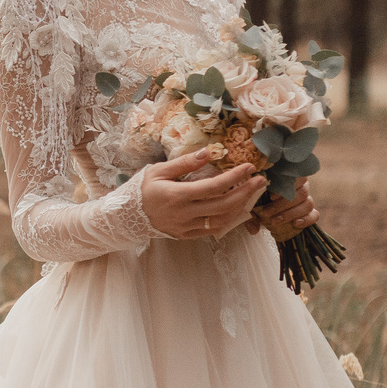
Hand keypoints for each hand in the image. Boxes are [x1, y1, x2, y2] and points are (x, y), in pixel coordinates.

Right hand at [139, 149, 264, 240]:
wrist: (126, 217)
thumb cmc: (142, 189)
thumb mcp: (159, 170)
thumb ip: (185, 163)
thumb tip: (209, 152)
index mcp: (178, 195)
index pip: (214, 186)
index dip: (235, 177)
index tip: (249, 167)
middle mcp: (184, 214)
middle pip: (224, 205)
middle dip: (246, 192)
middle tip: (260, 180)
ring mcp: (186, 227)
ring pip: (221, 220)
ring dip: (240, 207)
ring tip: (251, 194)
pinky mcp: (185, 235)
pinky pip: (212, 230)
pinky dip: (227, 220)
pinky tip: (236, 209)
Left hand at [246, 178, 316, 236]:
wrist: (263, 212)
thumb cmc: (258, 200)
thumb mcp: (252, 200)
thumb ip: (253, 205)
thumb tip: (255, 218)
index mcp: (290, 178)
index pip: (297, 175)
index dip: (286, 185)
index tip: (271, 196)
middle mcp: (301, 187)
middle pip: (302, 192)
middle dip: (283, 204)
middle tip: (267, 212)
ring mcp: (306, 200)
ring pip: (308, 204)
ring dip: (290, 214)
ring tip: (274, 221)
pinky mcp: (310, 213)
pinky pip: (315, 215)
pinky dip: (306, 220)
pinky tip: (295, 224)